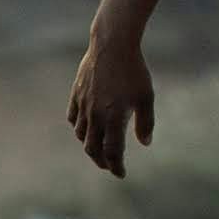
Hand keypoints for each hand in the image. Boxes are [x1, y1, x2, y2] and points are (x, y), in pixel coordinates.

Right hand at [67, 27, 155, 174]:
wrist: (113, 44)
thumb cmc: (134, 70)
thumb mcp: (146, 97)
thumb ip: (146, 123)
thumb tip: (145, 143)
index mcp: (113, 118)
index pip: (112, 153)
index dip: (116, 167)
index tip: (121, 174)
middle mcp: (95, 115)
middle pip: (93, 148)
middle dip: (102, 161)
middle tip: (110, 165)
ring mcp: (83, 104)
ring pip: (81, 135)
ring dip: (89, 145)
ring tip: (99, 148)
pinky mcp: (76, 93)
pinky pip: (72, 117)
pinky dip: (78, 127)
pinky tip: (85, 128)